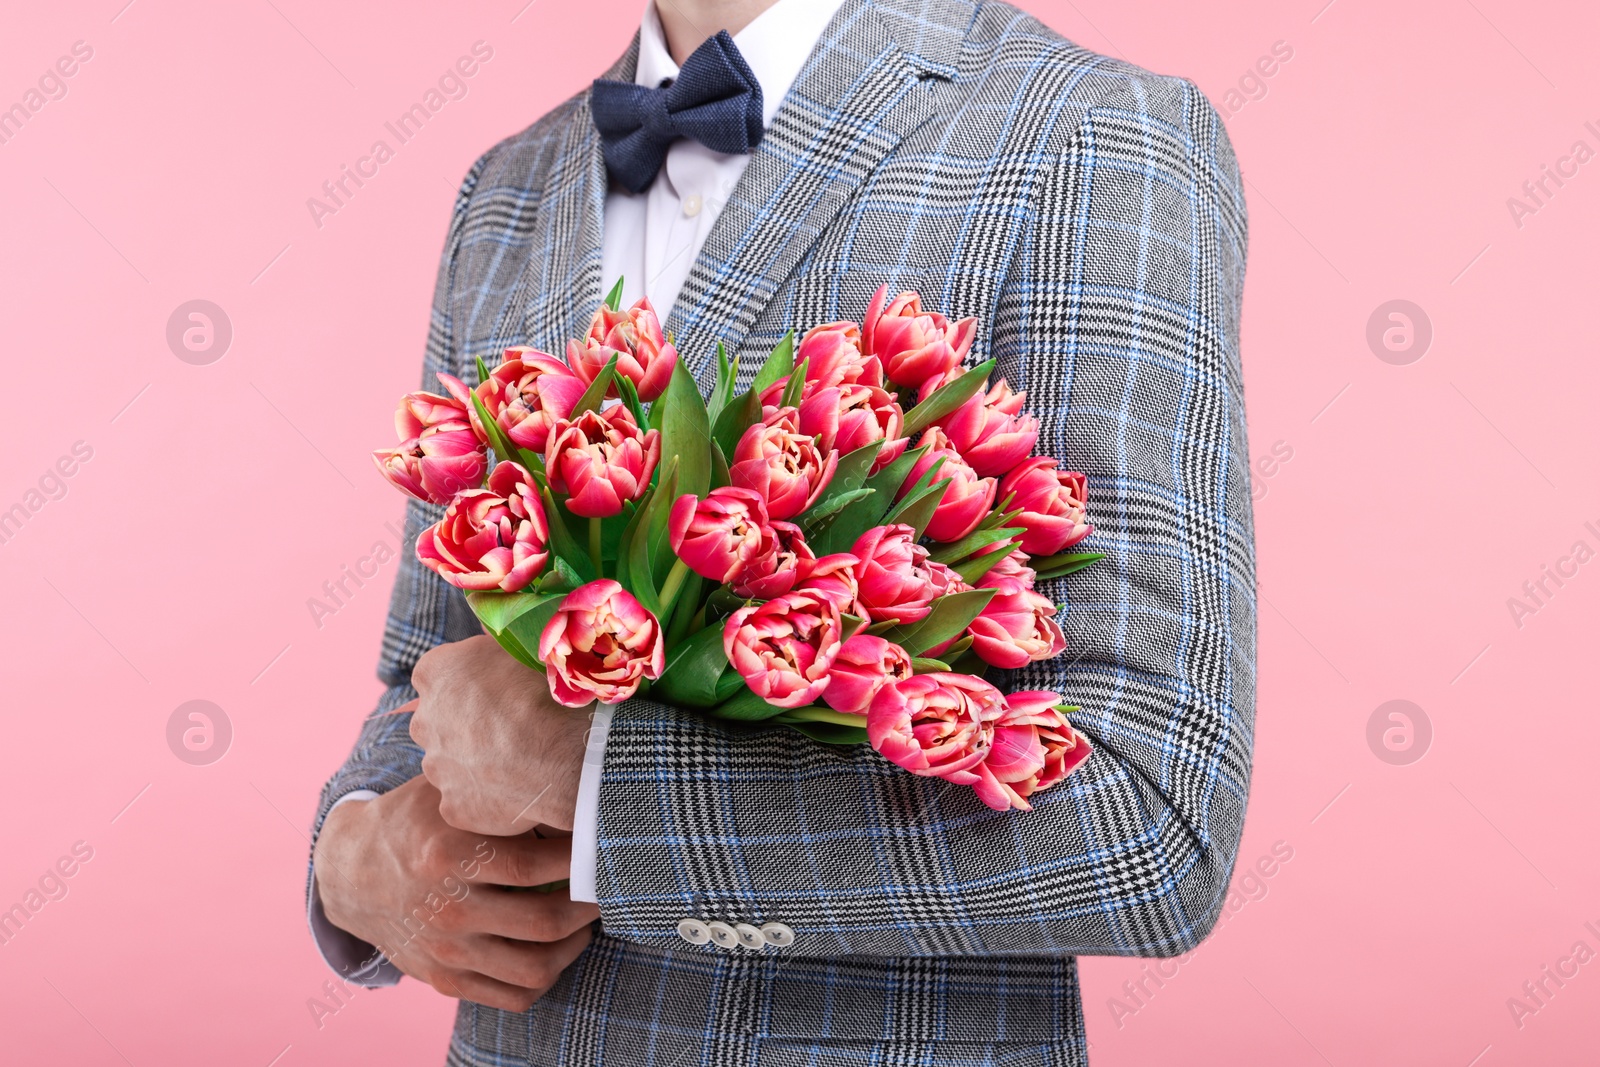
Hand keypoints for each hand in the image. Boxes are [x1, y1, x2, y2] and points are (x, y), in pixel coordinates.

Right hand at [314, 776, 598, 1012]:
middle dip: (589, 903)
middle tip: (605, 883)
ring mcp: (446, 951)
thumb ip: (497, 791)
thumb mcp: (444, 794)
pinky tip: (557, 949)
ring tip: (586, 920)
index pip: (533, 865)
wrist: (348, 872)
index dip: (578, 857)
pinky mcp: (444, 979)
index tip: (599, 842)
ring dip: (576, 945)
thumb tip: (566, 786)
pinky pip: (512, 996)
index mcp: (448, 856)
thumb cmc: (411, 820)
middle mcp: (447, 909)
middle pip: (544, 922)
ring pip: (535, 968)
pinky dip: (546, 977)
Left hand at [407, 634, 594, 835]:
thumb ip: (496, 640)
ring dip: (475, 760)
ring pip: (450, 762)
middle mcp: (424, 720)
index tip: (496, 688)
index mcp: (435, 672)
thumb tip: (491, 626)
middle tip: (508, 726)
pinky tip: (519, 789)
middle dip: (463, 723)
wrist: (569, 757)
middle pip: (439, 719)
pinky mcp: (452, 807)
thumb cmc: (549, 693)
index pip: (439, 672)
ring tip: (519, 760)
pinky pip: (466, 799)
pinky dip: (486, 796)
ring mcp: (435, 768)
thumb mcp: (524, 646)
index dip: (468, 681)